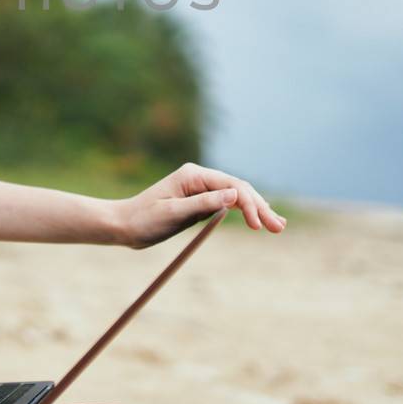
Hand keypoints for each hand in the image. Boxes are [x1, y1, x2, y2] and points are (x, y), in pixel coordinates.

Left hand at [114, 162, 286, 249]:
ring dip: (257, 210)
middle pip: (238, 190)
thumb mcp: (174, 213)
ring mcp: (200, 189)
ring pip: (236, 197)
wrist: (123, 226)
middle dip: (260, 208)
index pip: (231, 185)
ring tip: (278, 226)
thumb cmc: (143, 220)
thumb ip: (204, 203)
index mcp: (193, 175)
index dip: (249, 204)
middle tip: (279, 228)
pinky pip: (226, 205)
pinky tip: (257, 220)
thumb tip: (236, 195)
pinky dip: (243, 213)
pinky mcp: (199, 201)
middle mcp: (199, 178)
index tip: (258, 225)